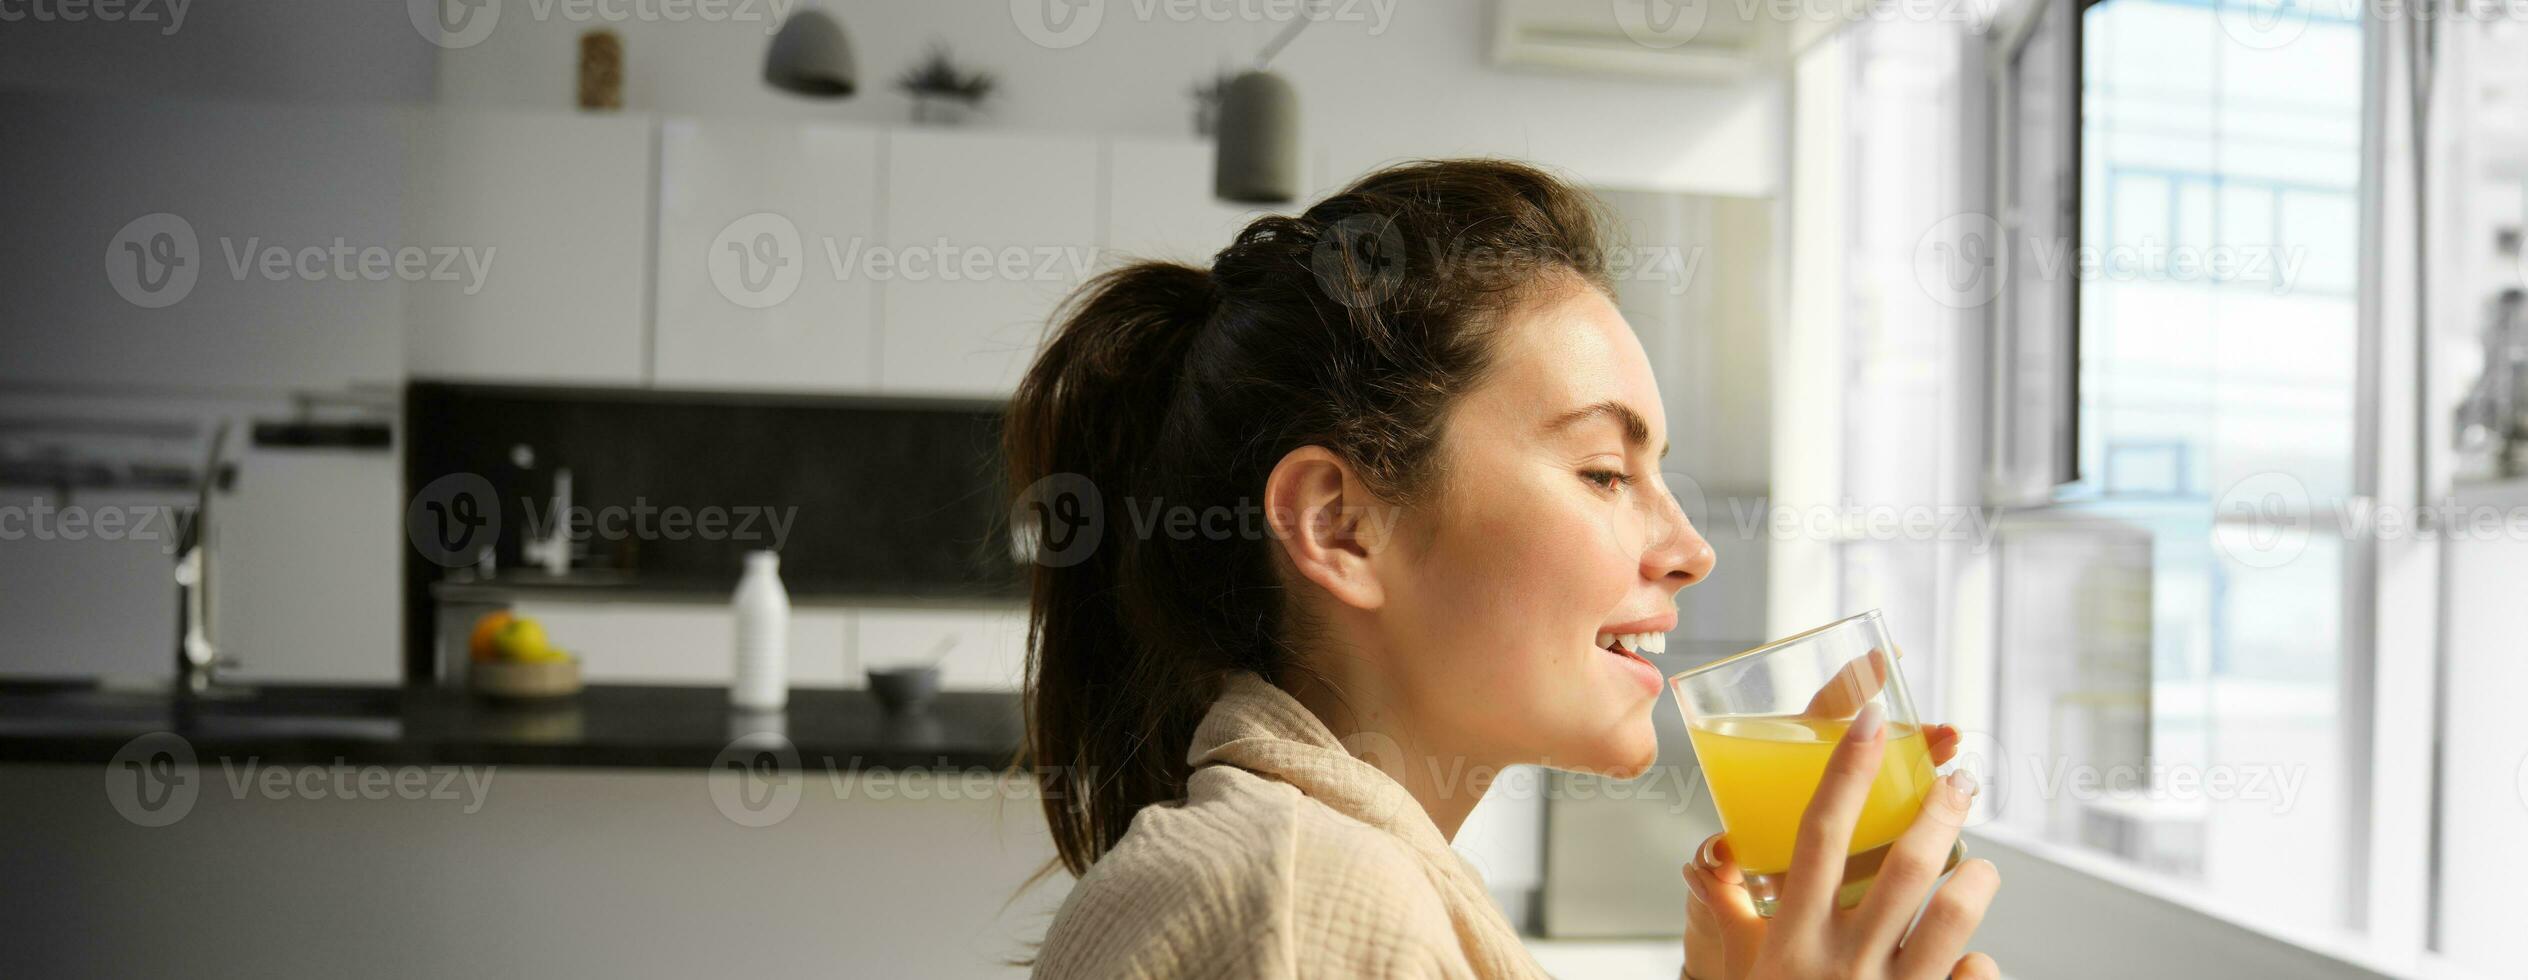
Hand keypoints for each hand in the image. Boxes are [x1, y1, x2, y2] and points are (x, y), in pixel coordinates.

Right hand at [1679, 704, 1997, 979]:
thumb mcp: (1742, 972)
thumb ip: (1731, 914)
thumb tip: (1709, 859)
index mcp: (1790, 939)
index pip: (1819, 835)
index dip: (1846, 772)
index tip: (1871, 722)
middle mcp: (1841, 963)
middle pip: (1901, 865)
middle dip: (1938, 811)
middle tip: (1960, 780)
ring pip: (1952, 917)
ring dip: (1975, 880)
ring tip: (1981, 864)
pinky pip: (1973, 979)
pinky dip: (1980, 965)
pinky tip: (1976, 958)